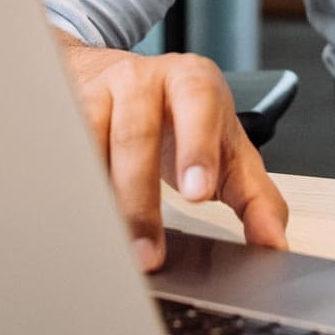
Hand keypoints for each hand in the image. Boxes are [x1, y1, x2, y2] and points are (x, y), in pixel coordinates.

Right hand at [56, 35, 288, 271]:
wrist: (122, 79)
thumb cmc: (181, 118)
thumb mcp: (226, 148)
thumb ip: (256, 197)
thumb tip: (275, 245)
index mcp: (193, 81)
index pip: (198, 105)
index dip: (197, 146)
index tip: (198, 193)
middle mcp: (143, 79)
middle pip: (137, 134)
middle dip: (140, 199)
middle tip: (148, 254)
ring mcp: (98, 91)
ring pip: (90, 144)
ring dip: (96, 201)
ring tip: (106, 248)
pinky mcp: (63, 110)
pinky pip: (59, 153)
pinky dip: (64, 189)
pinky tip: (69, 222)